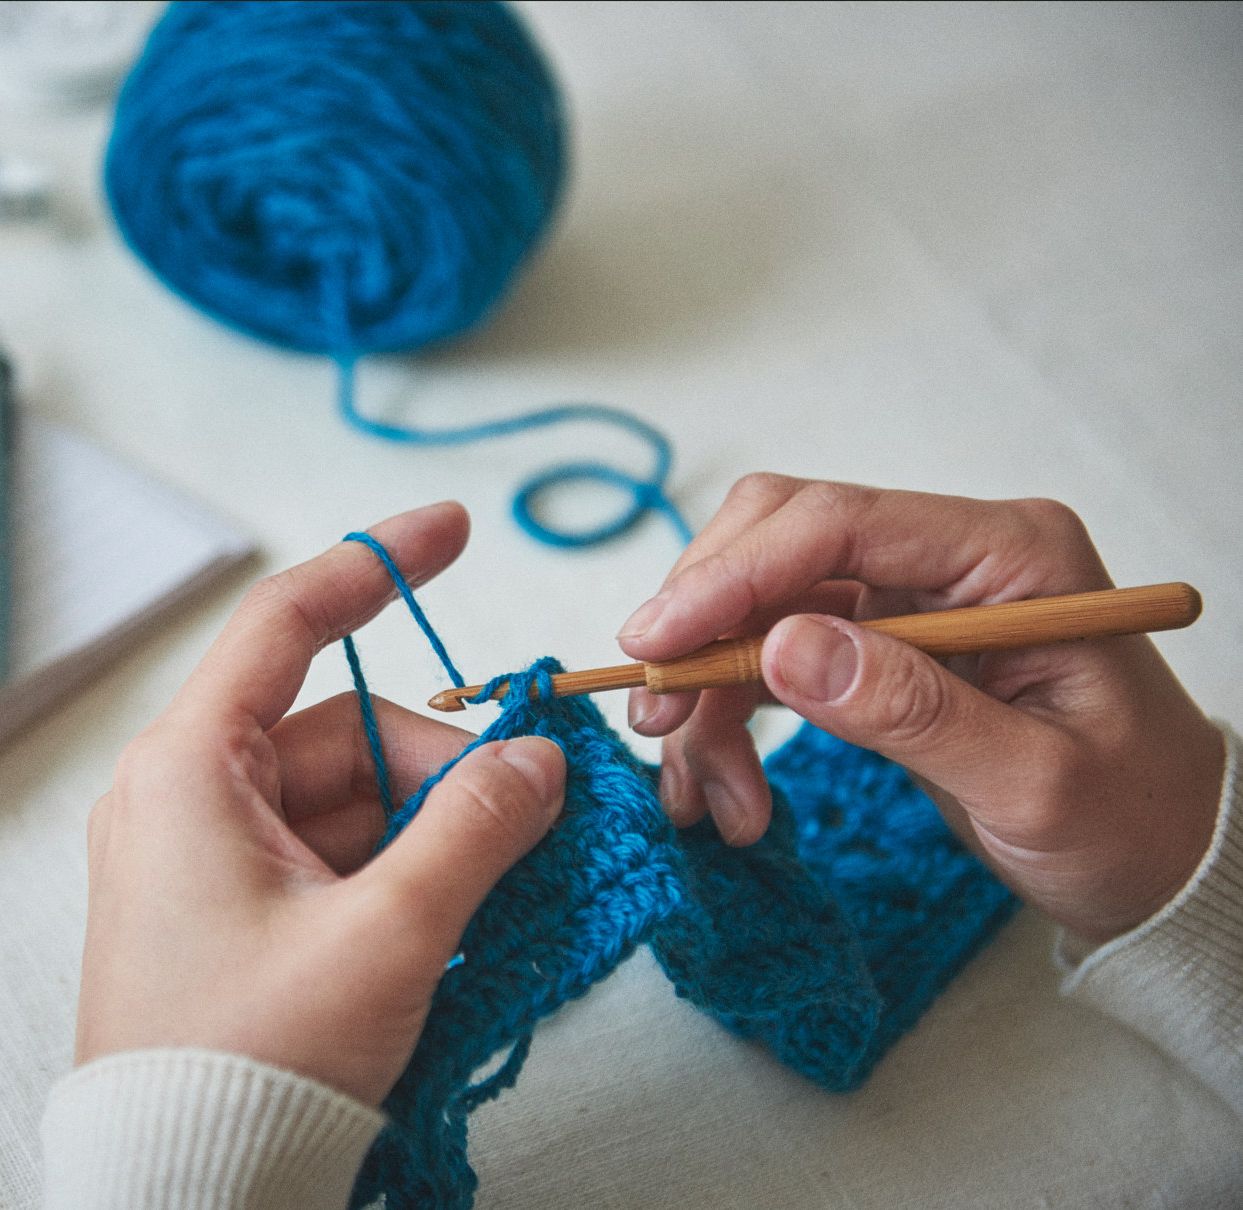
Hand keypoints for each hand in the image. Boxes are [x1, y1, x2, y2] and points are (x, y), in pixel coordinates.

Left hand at [76, 502, 565, 1105]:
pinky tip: (459, 919)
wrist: (180, 1195)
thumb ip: (477, 831)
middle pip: (345, 732)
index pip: (287, 622)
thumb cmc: (252, 1062)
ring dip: (435, 831)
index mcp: (188, 770)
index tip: (454, 524)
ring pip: (349, 802)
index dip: (376, 561)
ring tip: (507, 887)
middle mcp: (185, 797)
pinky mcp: (229, 917)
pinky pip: (332, 860)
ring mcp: (204, 860)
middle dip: (447, 766)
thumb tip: (539, 761)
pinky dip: (401, 875)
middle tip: (539, 815)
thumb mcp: (386, 936)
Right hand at [618, 475, 1225, 942]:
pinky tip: (727, 787)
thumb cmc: (1129, 818)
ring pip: (756, 605)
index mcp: (1007, 553)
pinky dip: (730, 718)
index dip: (730, 575)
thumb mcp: (1036, 784)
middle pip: (776, 540)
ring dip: (708, 692)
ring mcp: (907, 597)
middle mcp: (947, 555)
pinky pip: (769, 656)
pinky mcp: (876, 645)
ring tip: (702, 792)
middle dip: (701, 625)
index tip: (655, 645)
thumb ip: (914, 711)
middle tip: (655, 716)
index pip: (837, 525)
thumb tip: (786, 647)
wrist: (1160, 858)